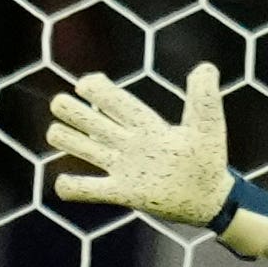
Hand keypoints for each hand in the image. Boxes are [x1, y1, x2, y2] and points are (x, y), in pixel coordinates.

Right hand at [46, 63, 232, 224]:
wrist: (211, 198)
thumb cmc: (209, 159)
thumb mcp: (208, 126)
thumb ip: (204, 98)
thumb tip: (205, 68)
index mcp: (147, 125)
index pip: (117, 102)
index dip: (99, 90)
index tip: (84, 83)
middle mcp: (130, 144)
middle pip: (93, 122)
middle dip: (73, 111)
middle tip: (60, 104)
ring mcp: (124, 168)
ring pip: (85, 149)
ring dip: (67, 140)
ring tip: (56, 133)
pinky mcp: (122, 194)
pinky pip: (89, 190)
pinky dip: (71, 188)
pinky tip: (64, 185)